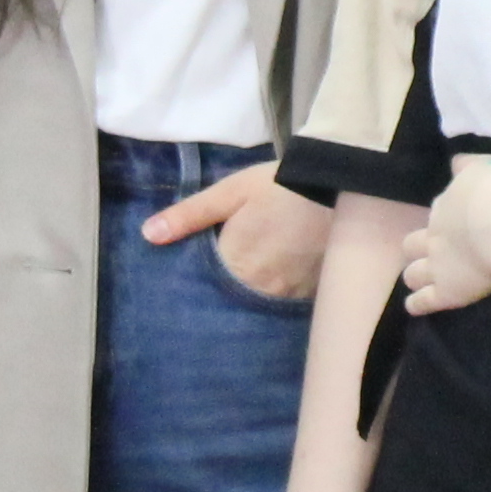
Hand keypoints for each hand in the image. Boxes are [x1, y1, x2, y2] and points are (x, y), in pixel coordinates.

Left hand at [143, 157, 330, 300]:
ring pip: (256, 306)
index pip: (202, 289)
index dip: (193, 287)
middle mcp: (260, 288)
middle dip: (219, 296)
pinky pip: (283, 305)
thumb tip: (148, 235)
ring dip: (247, 299)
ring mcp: (288, 295)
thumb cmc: (281, 185)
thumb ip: (190, 215)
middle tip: (213, 286)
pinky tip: (273, 283)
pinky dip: (274, 296)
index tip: (184, 285)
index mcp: (234, 264)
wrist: (341, 187)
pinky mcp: (311, 294)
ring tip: (244, 285)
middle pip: (229, 302)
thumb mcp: (231, 191)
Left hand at [404, 158, 490, 314]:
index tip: (455, 219)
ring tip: (418, 281)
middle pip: (413, 244)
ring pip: (413, 274)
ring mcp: (437, 266)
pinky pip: (423, 301)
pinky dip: (417, 304)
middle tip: (429, 252)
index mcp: (446, 206)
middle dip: (417, 247)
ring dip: (415, 276)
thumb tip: (456, 162)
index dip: (445, 216)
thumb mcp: (484, 167)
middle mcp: (435, 236)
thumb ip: (468, 165)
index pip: (438, 210)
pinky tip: (414, 306)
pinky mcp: (445, 291)